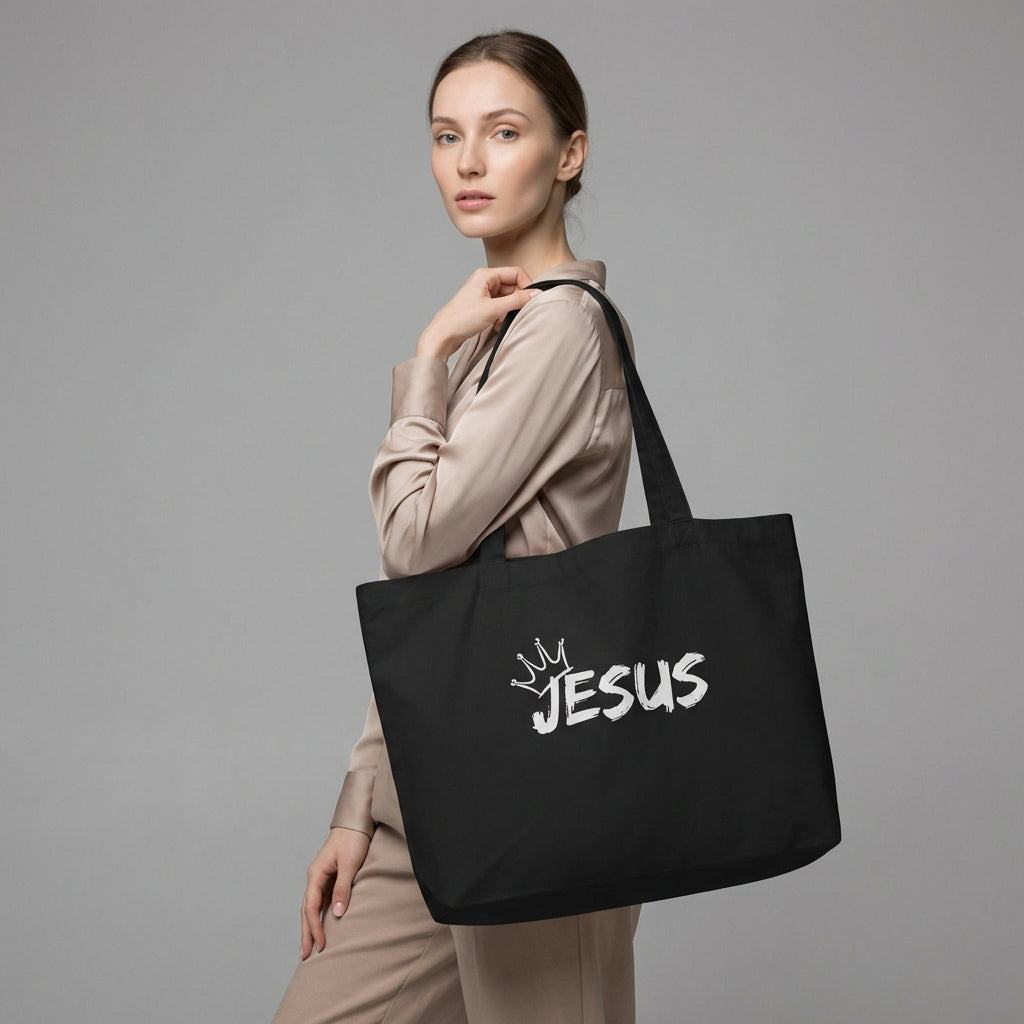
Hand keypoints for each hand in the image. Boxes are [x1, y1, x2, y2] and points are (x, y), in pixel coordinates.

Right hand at [299, 826, 370, 958]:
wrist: (357, 822)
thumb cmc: (353, 839)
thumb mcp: (350, 864)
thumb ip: (343, 888)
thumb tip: (336, 914)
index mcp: (316, 874)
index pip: (311, 907)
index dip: (314, 927)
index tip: (320, 945)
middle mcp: (315, 877)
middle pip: (306, 910)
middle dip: (306, 932)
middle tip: (305, 955)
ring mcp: (321, 878)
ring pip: (312, 907)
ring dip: (311, 926)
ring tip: (310, 947)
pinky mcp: (330, 878)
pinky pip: (322, 901)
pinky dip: (320, 916)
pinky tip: (322, 926)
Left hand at [417, 266, 540, 359]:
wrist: (442, 335)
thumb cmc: (461, 320)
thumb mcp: (493, 309)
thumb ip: (517, 300)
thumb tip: (537, 294)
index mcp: (486, 275)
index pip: (516, 273)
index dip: (526, 286)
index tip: (530, 301)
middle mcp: (485, 281)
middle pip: (513, 287)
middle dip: (516, 303)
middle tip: (514, 315)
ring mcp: (483, 294)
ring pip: (507, 299)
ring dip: (508, 312)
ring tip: (500, 322)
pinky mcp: (481, 307)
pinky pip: (500, 308)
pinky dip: (501, 317)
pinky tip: (495, 326)